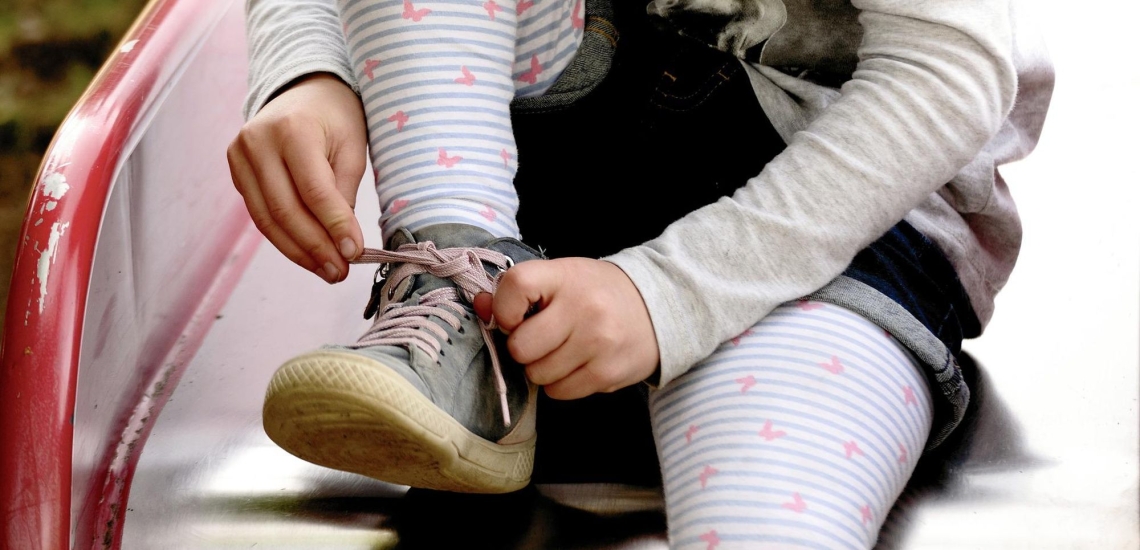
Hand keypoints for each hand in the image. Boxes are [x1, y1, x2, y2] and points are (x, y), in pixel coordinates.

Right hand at [227, 73, 367, 282]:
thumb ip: (344, 193)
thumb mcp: (352, 148)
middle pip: (284, 210)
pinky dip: (284, 238)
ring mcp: (240, 156)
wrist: (304, 89)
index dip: (334, 226)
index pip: (313, 190)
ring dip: (298, 251)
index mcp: (292, 130)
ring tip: (327, 271)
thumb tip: (343, 244)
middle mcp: (258, 142)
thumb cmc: (336, 118)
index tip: (355, 254)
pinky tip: (308, 254)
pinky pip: (259, 214)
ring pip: (266, 218)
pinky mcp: (236, 170)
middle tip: (339, 272)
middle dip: (315, 247)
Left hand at [474, 258, 659, 399]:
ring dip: (542, 368)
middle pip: (520, 347)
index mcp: (566, 276)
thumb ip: (519, 291)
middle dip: (524, 348)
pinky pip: (559, 392)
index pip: (515, 287)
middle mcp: (583, 308)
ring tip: (564, 350)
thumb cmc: (596, 292)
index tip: (517, 315)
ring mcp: (598, 343)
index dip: (504, 308)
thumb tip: (479, 306)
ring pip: (537, 375)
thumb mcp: (561, 278)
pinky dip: (561, 383)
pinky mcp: (608, 373)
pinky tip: (579, 364)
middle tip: (543, 338)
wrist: (658, 307)